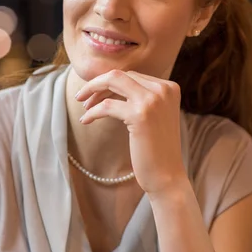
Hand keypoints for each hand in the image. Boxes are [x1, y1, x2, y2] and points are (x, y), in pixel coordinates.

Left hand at [75, 69, 186, 194]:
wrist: (167, 176)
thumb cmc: (156, 148)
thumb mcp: (154, 115)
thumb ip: (141, 96)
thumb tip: (109, 83)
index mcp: (169, 87)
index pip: (132, 75)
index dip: (109, 84)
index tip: (96, 95)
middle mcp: (163, 89)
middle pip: (121, 75)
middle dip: (98, 84)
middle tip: (82, 98)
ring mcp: (152, 100)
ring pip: (112, 81)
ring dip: (92, 92)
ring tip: (83, 106)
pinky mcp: (140, 115)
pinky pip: (107, 105)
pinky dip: (93, 112)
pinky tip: (86, 120)